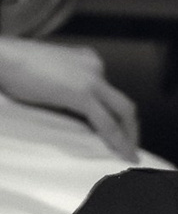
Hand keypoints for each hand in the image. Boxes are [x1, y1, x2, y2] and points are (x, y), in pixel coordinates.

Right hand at [0, 39, 139, 159]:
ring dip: (128, 136)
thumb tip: (76, 109)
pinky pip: (107, 123)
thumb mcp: (52, 76)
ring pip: (122, 112)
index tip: (118, 132)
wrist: (3, 58)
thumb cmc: (17, 66)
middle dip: (130, 128)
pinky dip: (118, 141)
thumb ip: (69, 88)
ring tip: (129, 155)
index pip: (110, 92)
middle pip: (122, 102)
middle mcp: (95, 66)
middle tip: (129, 148)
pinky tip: (122, 154)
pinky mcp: (83, 93)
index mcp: (88, 60)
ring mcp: (91, 79)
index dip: (117, 115)